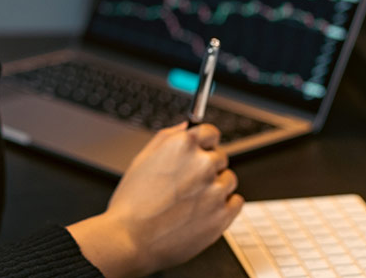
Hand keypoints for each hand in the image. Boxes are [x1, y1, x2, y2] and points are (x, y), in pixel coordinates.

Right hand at [68, 124, 242, 277]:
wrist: (130, 240)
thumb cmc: (132, 203)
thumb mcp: (142, 159)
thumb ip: (169, 136)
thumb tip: (188, 125)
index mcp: (183, 145)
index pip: (211, 132)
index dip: (204, 143)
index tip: (201, 151)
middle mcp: (203, 164)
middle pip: (220, 157)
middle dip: (207, 168)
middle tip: (187, 185)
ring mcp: (215, 190)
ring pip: (228, 180)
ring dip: (215, 187)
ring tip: (190, 202)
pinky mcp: (223, 215)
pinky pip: (236, 202)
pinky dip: (225, 206)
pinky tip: (204, 211)